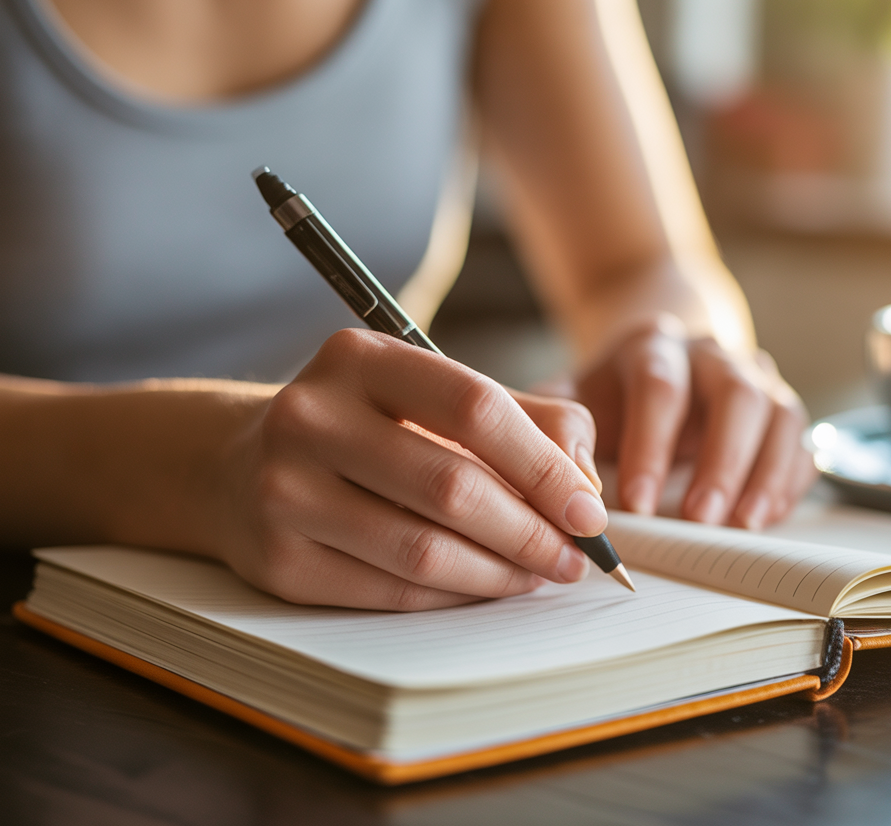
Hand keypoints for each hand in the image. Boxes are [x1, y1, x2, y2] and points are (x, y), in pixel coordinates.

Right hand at [214, 329, 605, 610]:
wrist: (238, 466)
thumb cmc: (367, 426)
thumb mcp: (434, 394)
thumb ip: (527, 419)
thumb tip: (587, 484)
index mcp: (360, 359)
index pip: (475, 408)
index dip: (544, 466)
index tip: (588, 512)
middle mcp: (311, 417)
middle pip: (452, 487)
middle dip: (531, 531)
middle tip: (574, 557)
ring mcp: (284, 492)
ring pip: (423, 550)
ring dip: (500, 573)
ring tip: (539, 573)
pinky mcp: (278, 561)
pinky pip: (391, 591)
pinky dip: (454, 595)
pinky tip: (484, 586)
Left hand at [569, 315, 815, 528]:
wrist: (653, 364)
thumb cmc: (607, 397)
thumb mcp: (567, 400)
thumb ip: (555, 430)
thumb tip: (562, 480)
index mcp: (654, 345)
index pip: (660, 386)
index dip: (651, 446)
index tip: (637, 505)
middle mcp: (712, 355)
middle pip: (735, 394)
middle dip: (721, 461)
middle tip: (701, 520)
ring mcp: (755, 378)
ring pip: (779, 412)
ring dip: (765, 473)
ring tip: (742, 525)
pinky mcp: (780, 410)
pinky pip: (800, 441)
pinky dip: (788, 480)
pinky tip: (763, 516)